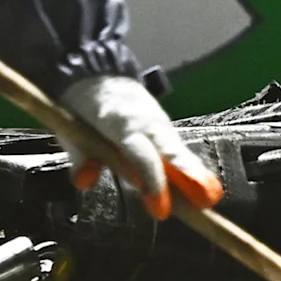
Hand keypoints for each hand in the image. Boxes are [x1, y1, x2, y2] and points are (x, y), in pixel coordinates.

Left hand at [61, 74, 219, 221]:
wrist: (96, 71)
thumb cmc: (81, 105)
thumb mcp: (69, 129)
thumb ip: (80, 157)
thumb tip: (86, 182)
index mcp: (117, 119)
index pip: (139, 153)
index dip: (152, 180)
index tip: (161, 209)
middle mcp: (143, 119)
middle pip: (168, 148)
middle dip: (187, 173)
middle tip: (207, 198)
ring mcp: (156, 120)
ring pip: (176, 147)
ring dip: (194, 171)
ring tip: (211, 195)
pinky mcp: (162, 125)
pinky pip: (176, 147)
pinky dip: (190, 166)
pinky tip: (204, 186)